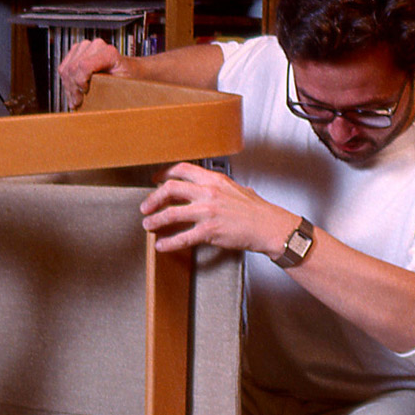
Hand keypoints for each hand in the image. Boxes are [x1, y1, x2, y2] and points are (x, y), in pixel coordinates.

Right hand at [57, 38, 125, 109]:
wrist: (128, 70)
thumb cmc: (127, 78)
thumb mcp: (123, 87)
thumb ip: (109, 91)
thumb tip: (93, 104)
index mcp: (108, 53)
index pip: (84, 66)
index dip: (80, 83)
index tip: (85, 94)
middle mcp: (96, 46)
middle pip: (73, 68)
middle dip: (73, 89)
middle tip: (78, 103)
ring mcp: (85, 47)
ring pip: (66, 69)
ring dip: (68, 88)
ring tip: (75, 100)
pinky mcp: (76, 51)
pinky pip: (63, 68)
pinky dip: (66, 83)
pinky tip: (73, 93)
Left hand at [140, 162, 297, 257]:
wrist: (269, 226)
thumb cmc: (255, 210)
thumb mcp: (234, 188)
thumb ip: (216, 186)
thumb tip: (203, 187)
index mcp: (213, 179)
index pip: (181, 170)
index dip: (164, 175)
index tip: (156, 181)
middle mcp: (208, 192)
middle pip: (170, 189)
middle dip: (153, 198)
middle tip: (145, 206)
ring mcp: (208, 212)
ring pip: (171, 213)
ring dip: (155, 220)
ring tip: (148, 225)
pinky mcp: (209, 231)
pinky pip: (182, 238)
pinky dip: (168, 242)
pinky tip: (161, 245)